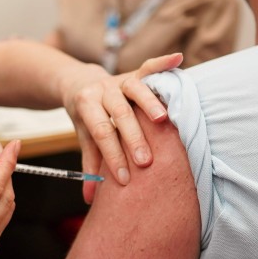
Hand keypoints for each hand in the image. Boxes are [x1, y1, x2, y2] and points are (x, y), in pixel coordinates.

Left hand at [62, 53, 182, 203]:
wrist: (79, 84)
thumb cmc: (87, 117)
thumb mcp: (84, 137)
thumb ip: (90, 164)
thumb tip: (89, 199)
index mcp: (86, 105)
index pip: (100, 132)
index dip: (112, 156)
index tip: (124, 179)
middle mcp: (102, 90)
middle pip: (119, 113)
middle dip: (133, 138)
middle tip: (145, 161)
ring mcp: (119, 79)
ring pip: (134, 88)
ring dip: (149, 103)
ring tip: (163, 121)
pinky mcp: (134, 72)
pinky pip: (149, 66)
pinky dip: (163, 63)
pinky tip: (178, 59)